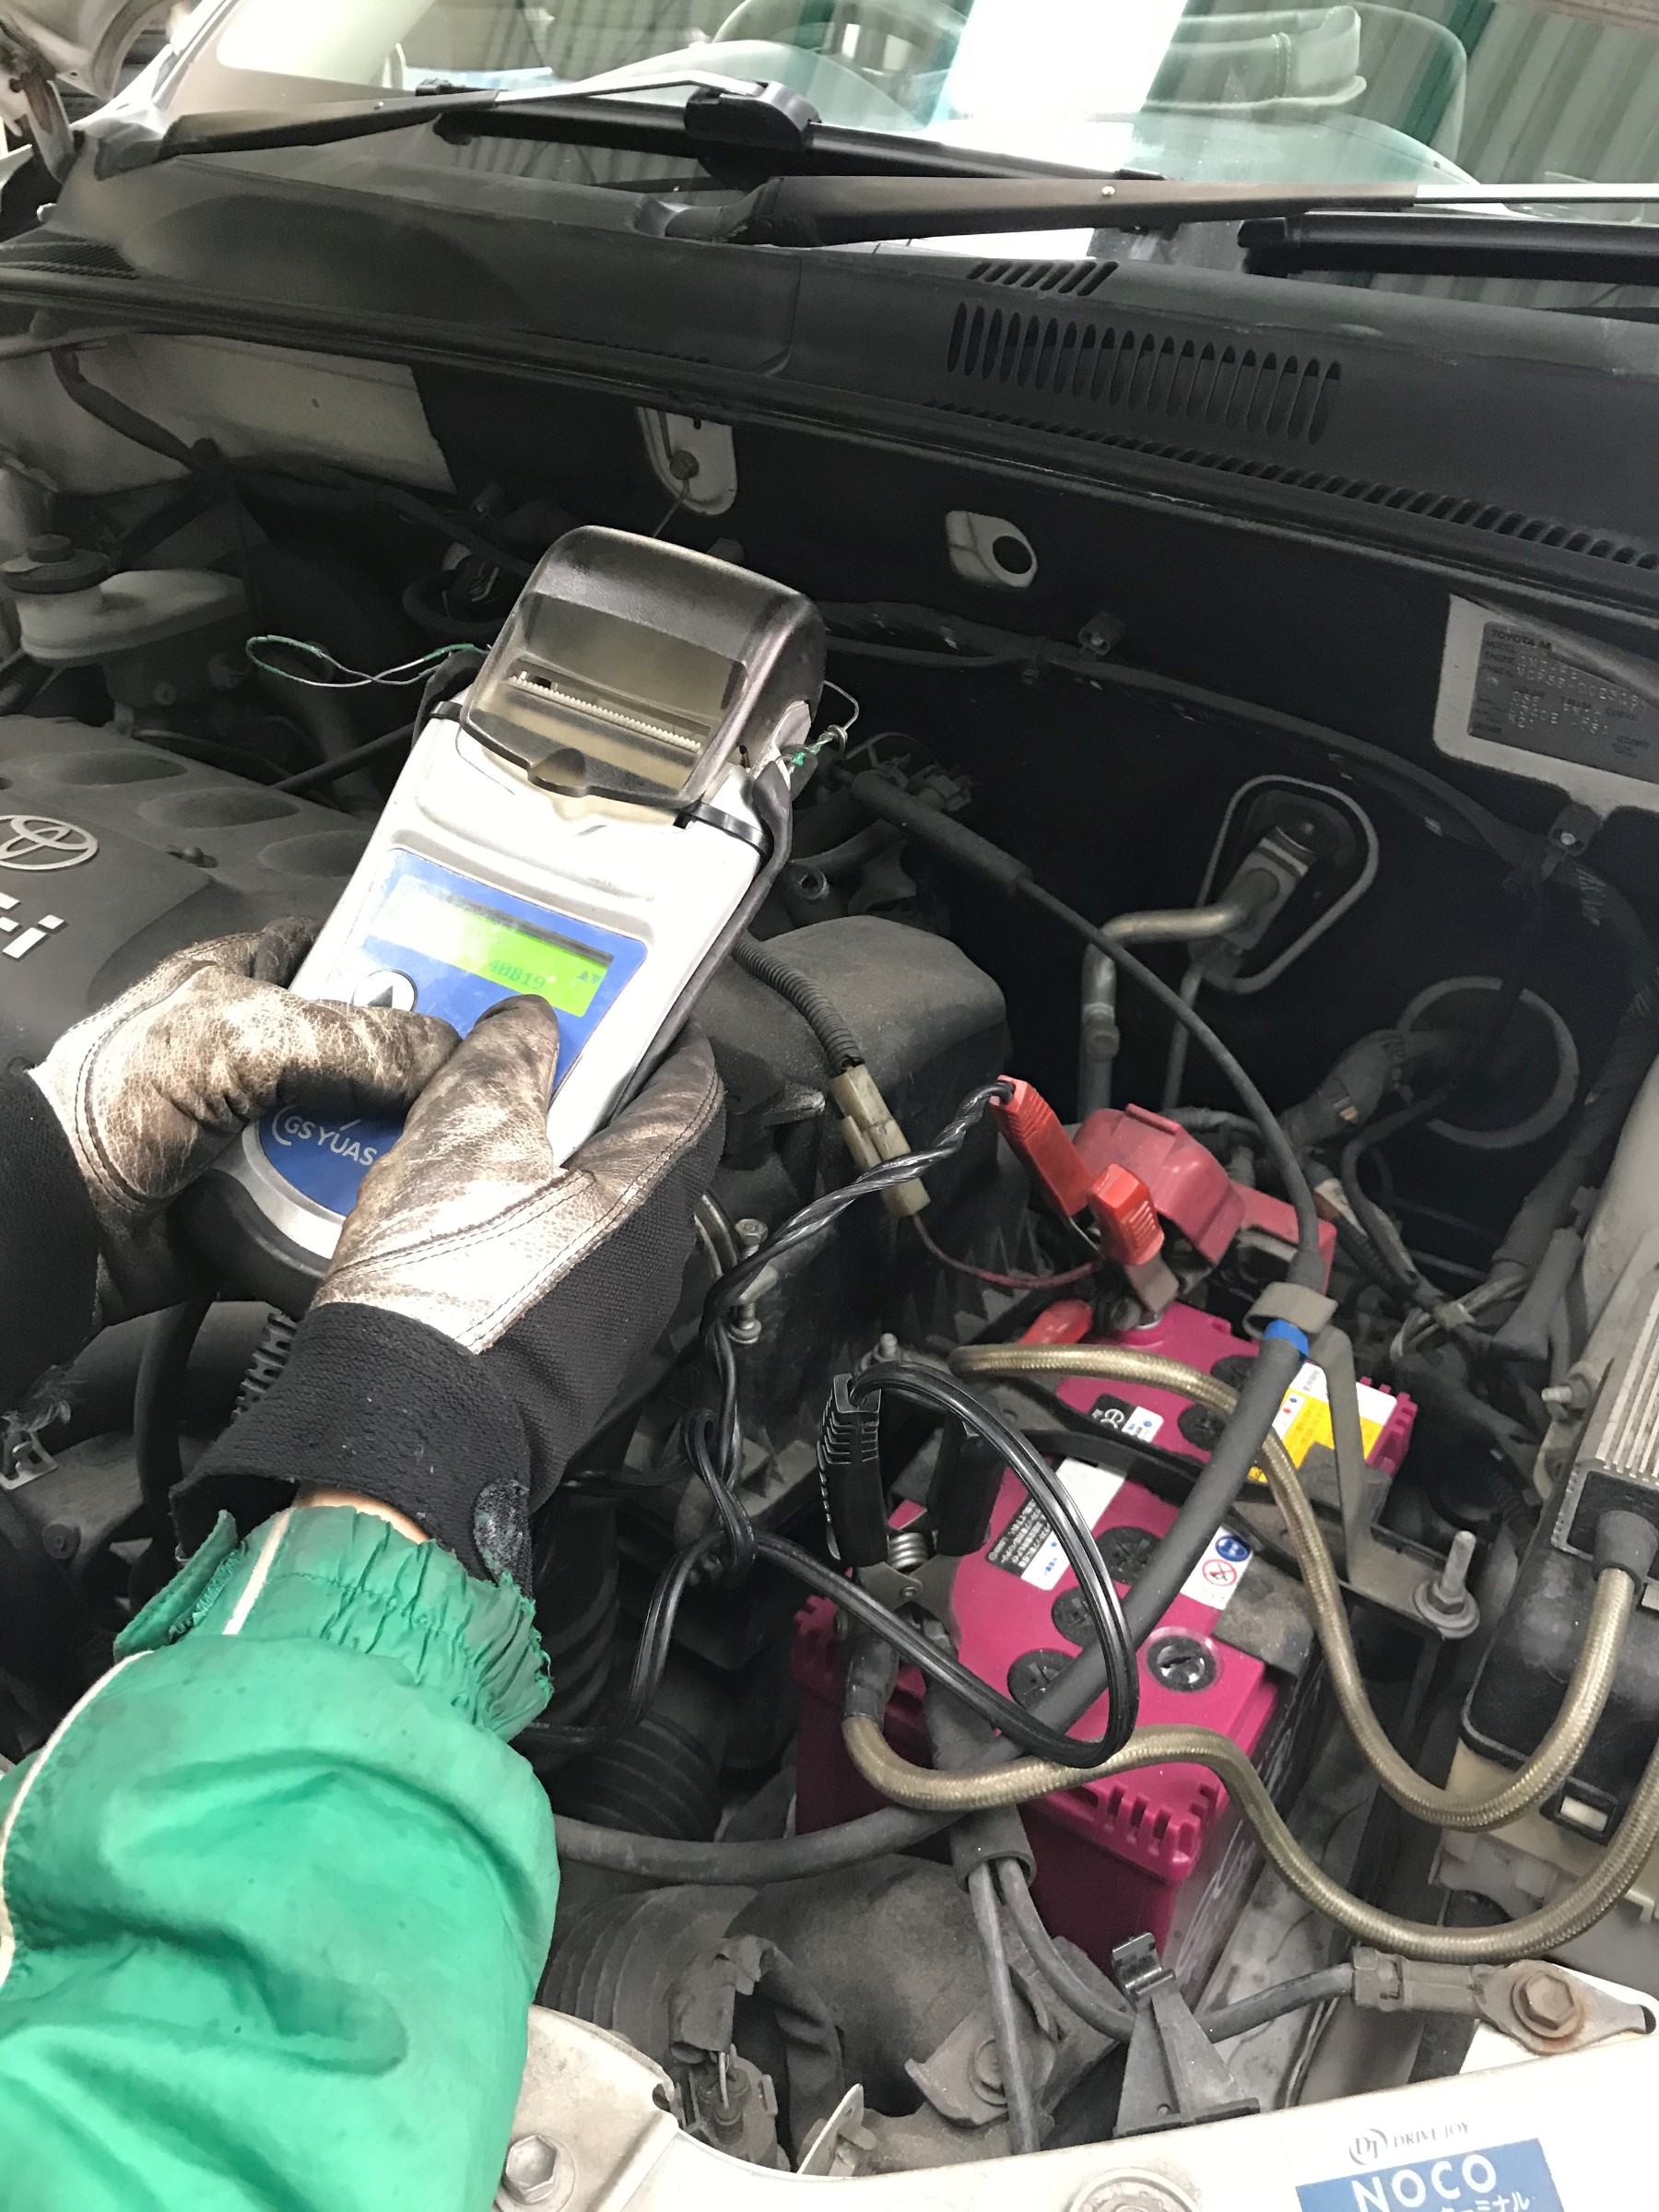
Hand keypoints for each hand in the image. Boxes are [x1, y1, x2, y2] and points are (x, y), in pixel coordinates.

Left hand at [31, 917, 457, 1319]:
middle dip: (421, 1075)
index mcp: (248, 982)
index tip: (472, 987)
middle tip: (465, 1086)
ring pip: (374, 1136)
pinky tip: (393, 1208)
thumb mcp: (231, 1036)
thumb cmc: (101, 1110)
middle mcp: (268, 1056)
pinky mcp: (279, 1204)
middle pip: (381, 1054)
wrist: (58, 1227)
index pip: (351, 951)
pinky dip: (371, 1214)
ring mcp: (274, 1134)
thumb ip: (346, 1035)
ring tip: (432, 1153)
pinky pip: (349, 1207)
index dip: (410, 962)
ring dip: (399, 1152)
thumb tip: (439, 1053)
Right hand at [312, 996, 723, 1579]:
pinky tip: (465, 1218)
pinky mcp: (570, 1355)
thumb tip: (530, 1024)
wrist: (404, 1435)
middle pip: (647, 1152)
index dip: (670, 1042)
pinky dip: (531, 1225)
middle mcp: (650, 1259)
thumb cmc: (443, 1299)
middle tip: (543, 1062)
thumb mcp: (462, 1139)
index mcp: (645, 1194)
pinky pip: (567, 1264)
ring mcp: (615, 1315)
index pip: (696, 1093)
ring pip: (602, 1211)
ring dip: (556, 1166)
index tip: (645, 1014)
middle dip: (598, 1102)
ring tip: (484, 1135)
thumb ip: (505, 1063)